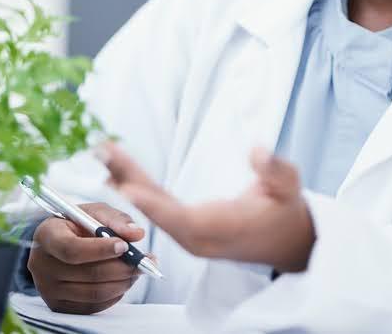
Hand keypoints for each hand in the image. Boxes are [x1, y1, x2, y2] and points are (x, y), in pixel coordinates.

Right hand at [27, 203, 154, 314]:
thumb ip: (116, 220)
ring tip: (136, 269)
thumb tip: (136, 234)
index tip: (124, 245)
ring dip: (122, 282)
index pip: (71, 249)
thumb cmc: (78, 224)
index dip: (100, 250)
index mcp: (46, 236)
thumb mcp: (95, 213)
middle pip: (87, 273)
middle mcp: (41, 265)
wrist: (61, 243)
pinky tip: (122, 280)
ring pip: (94, 293)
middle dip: (121, 267)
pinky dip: (114, 294)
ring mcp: (48, 289)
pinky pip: (93, 306)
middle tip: (143, 260)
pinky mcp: (58, 306)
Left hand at [100, 142, 315, 273]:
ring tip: (102, 152)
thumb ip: (274, 170)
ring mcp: (190, 234)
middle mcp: (199, 237)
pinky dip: (136, 187)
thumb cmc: (286, 211)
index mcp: (223, 229)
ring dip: (126, 179)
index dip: (155, 206)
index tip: (128, 189)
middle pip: (157, 211)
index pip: (183, 220)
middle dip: (128, 181)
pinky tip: (115, 173)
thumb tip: (258, 151)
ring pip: (153, 207)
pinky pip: (156, 207)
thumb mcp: (289, 186)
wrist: (286, 241)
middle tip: (103, 152)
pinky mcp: (186, 226)